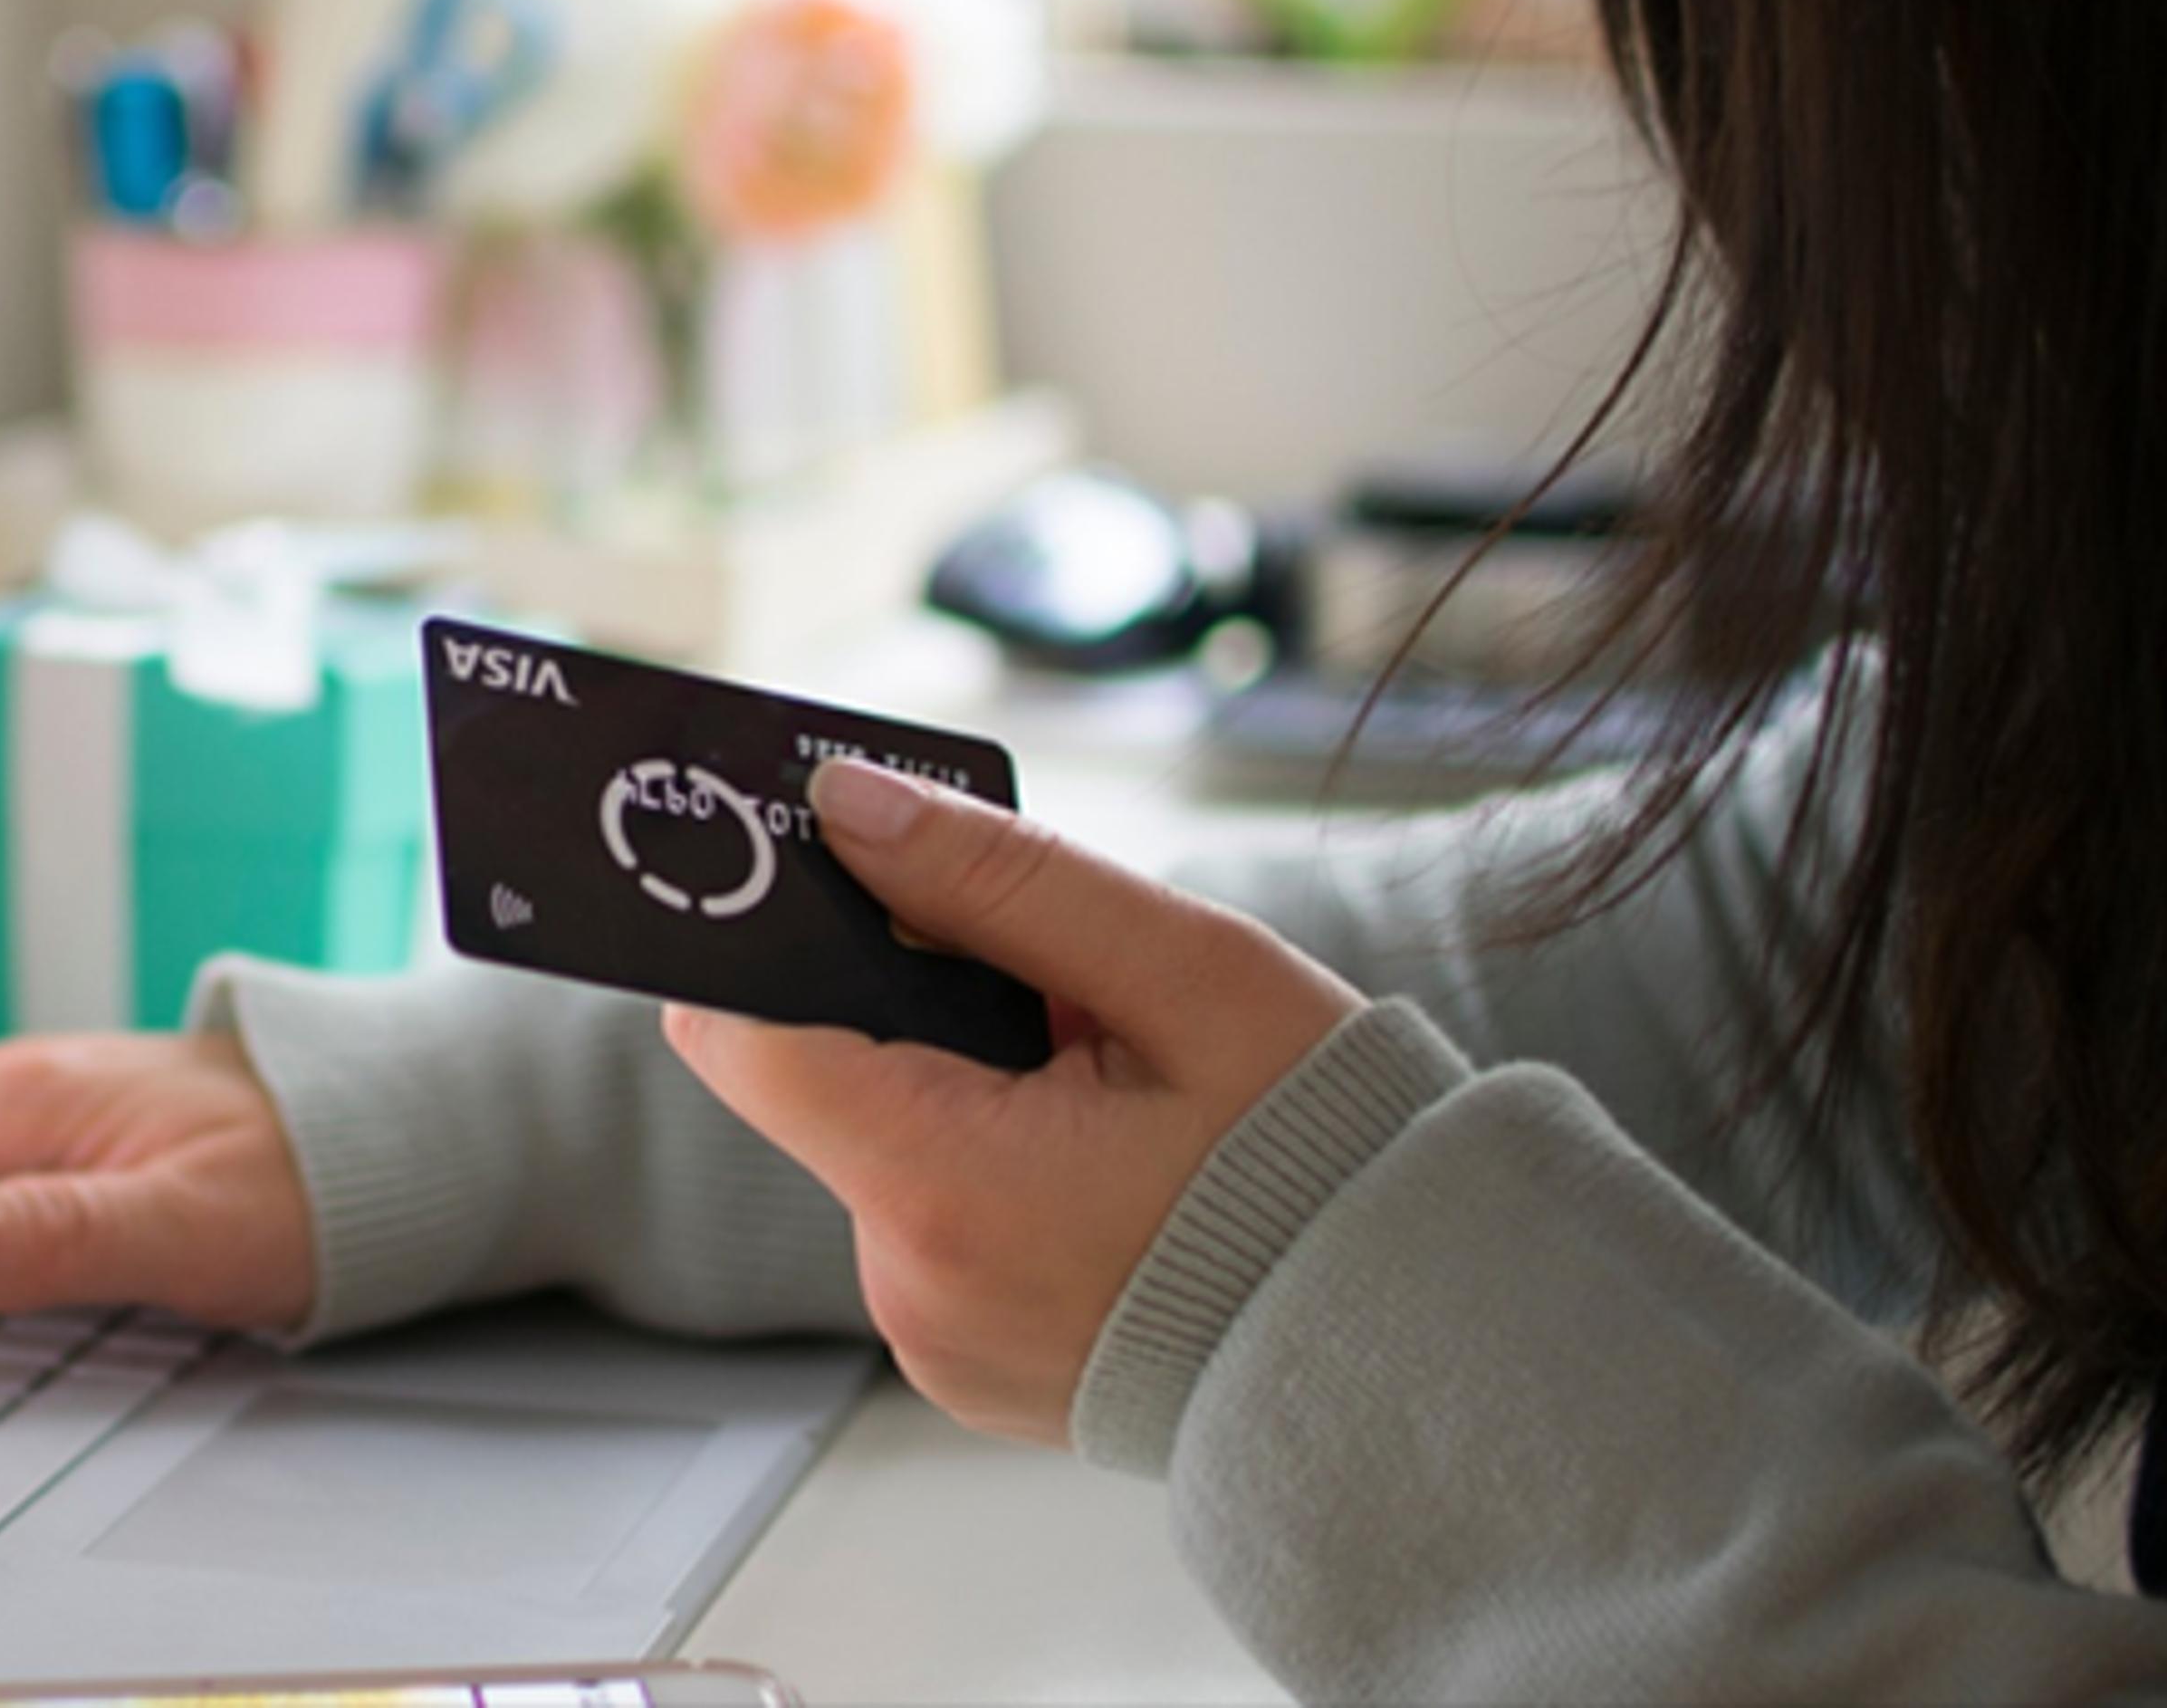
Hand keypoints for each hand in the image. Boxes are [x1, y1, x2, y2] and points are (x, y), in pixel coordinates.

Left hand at [665, 756, 1361, 1447]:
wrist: (1426, 1353)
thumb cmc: (1329, 1163)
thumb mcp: (1183, 976)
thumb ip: (998, 880)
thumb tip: (847, 805)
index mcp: (942, 1189)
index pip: (741, 1036)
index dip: (763, 938)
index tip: (825, 873)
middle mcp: (908, 1284)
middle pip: (830, 1081)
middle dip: (925, 1005)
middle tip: (1067, 994)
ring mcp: (935, 1338)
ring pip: (890, 1143)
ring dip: (973, 1084)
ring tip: (1118, 1089)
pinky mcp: (969, 1361)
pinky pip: (939, 1222)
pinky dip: (998, 1164)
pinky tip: (1112, 1161)